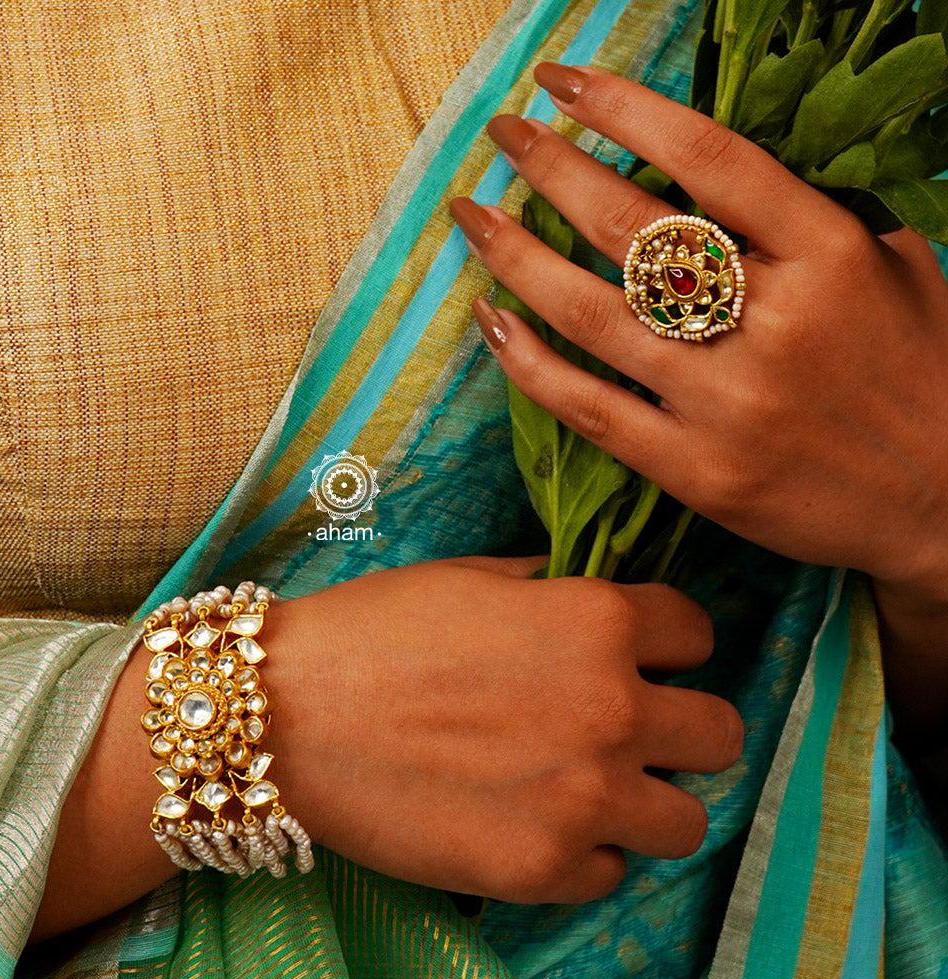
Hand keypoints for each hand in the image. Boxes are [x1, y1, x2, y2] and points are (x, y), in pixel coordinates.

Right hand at [261, 555, 739, 903]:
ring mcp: (585, 800)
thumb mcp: (473, 576)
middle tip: (628, 731)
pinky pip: (611, 873)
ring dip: (647, 802)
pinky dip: (582, 853)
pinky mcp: (542, 871)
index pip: (699, 634)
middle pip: (721, 735)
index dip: (669, 644)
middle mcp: (615, 710)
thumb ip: (555, 588)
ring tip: (590, 791)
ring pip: (688, 820)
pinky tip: (531, 826)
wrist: (286, 714)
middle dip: (681, 728)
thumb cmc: (374, 629)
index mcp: (601, 622)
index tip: (642, 658)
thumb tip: (590, 597)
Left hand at [449, 64, 947, 616]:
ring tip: (472, 217)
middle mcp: (774, 325)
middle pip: (632, 230)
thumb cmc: (921, 375)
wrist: (942, 504)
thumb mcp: (891, 271)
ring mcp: (728, 406)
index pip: (708, 158)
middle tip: (503, 132)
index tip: (562, 81)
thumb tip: (705, 173)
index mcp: (830, 257)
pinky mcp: (696, 473)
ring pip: (595, 317)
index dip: (623, 108)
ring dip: (517, 258)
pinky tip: (491, 321)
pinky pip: (592, 410)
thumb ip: (809, 218)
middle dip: (551, 168)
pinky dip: (533, 366)